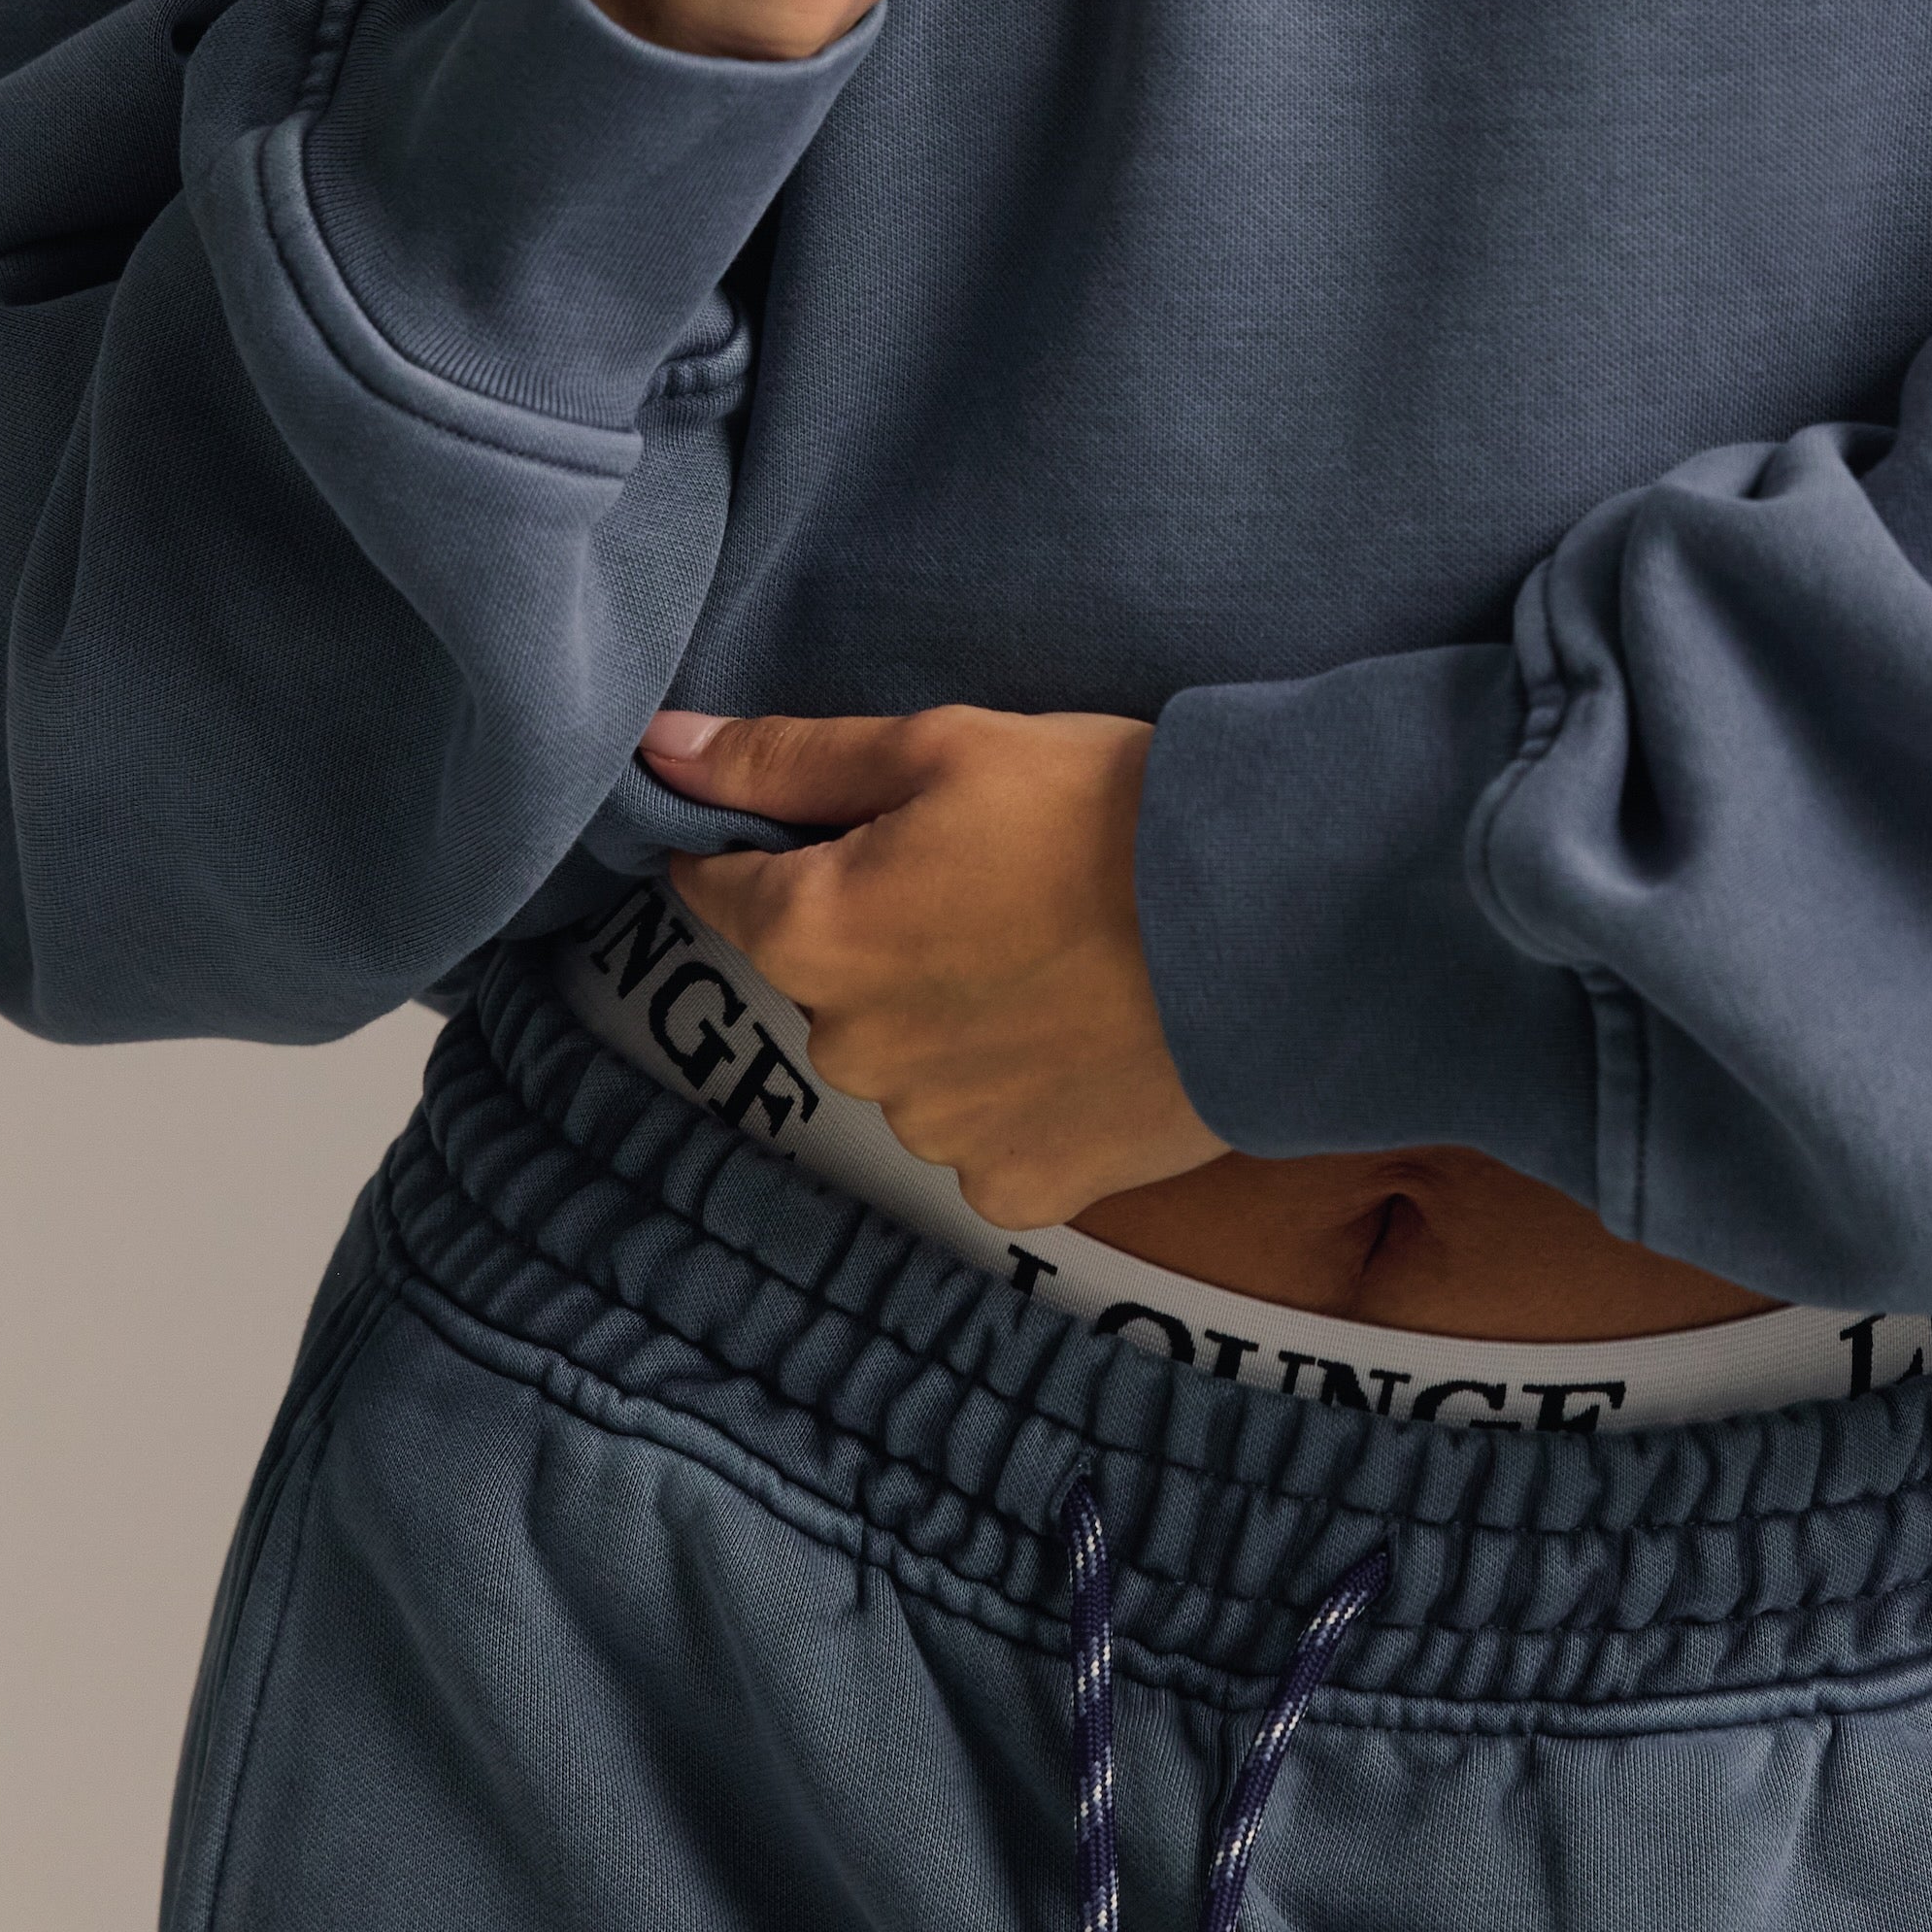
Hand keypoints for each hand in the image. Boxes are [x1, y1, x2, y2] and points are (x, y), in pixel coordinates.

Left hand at [642, 704, 1225, 1228]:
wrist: (1271, 924)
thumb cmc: (1105, 811)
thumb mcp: (943, 746)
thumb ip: (787, 759)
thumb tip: (660, 749)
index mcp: (814, 933)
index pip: (720, 889)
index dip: (772, 846)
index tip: (855, 827)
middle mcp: (850, 1049)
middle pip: (824, 979)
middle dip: (880, 932)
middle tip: (994, 877)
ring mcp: (934, 1130)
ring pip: (904, 1060)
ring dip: (949, 1016)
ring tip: (1058, 954)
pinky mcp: (1016, 1185)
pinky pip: (981, 1132)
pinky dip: (1016, 1090)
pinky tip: (1083, 1031)